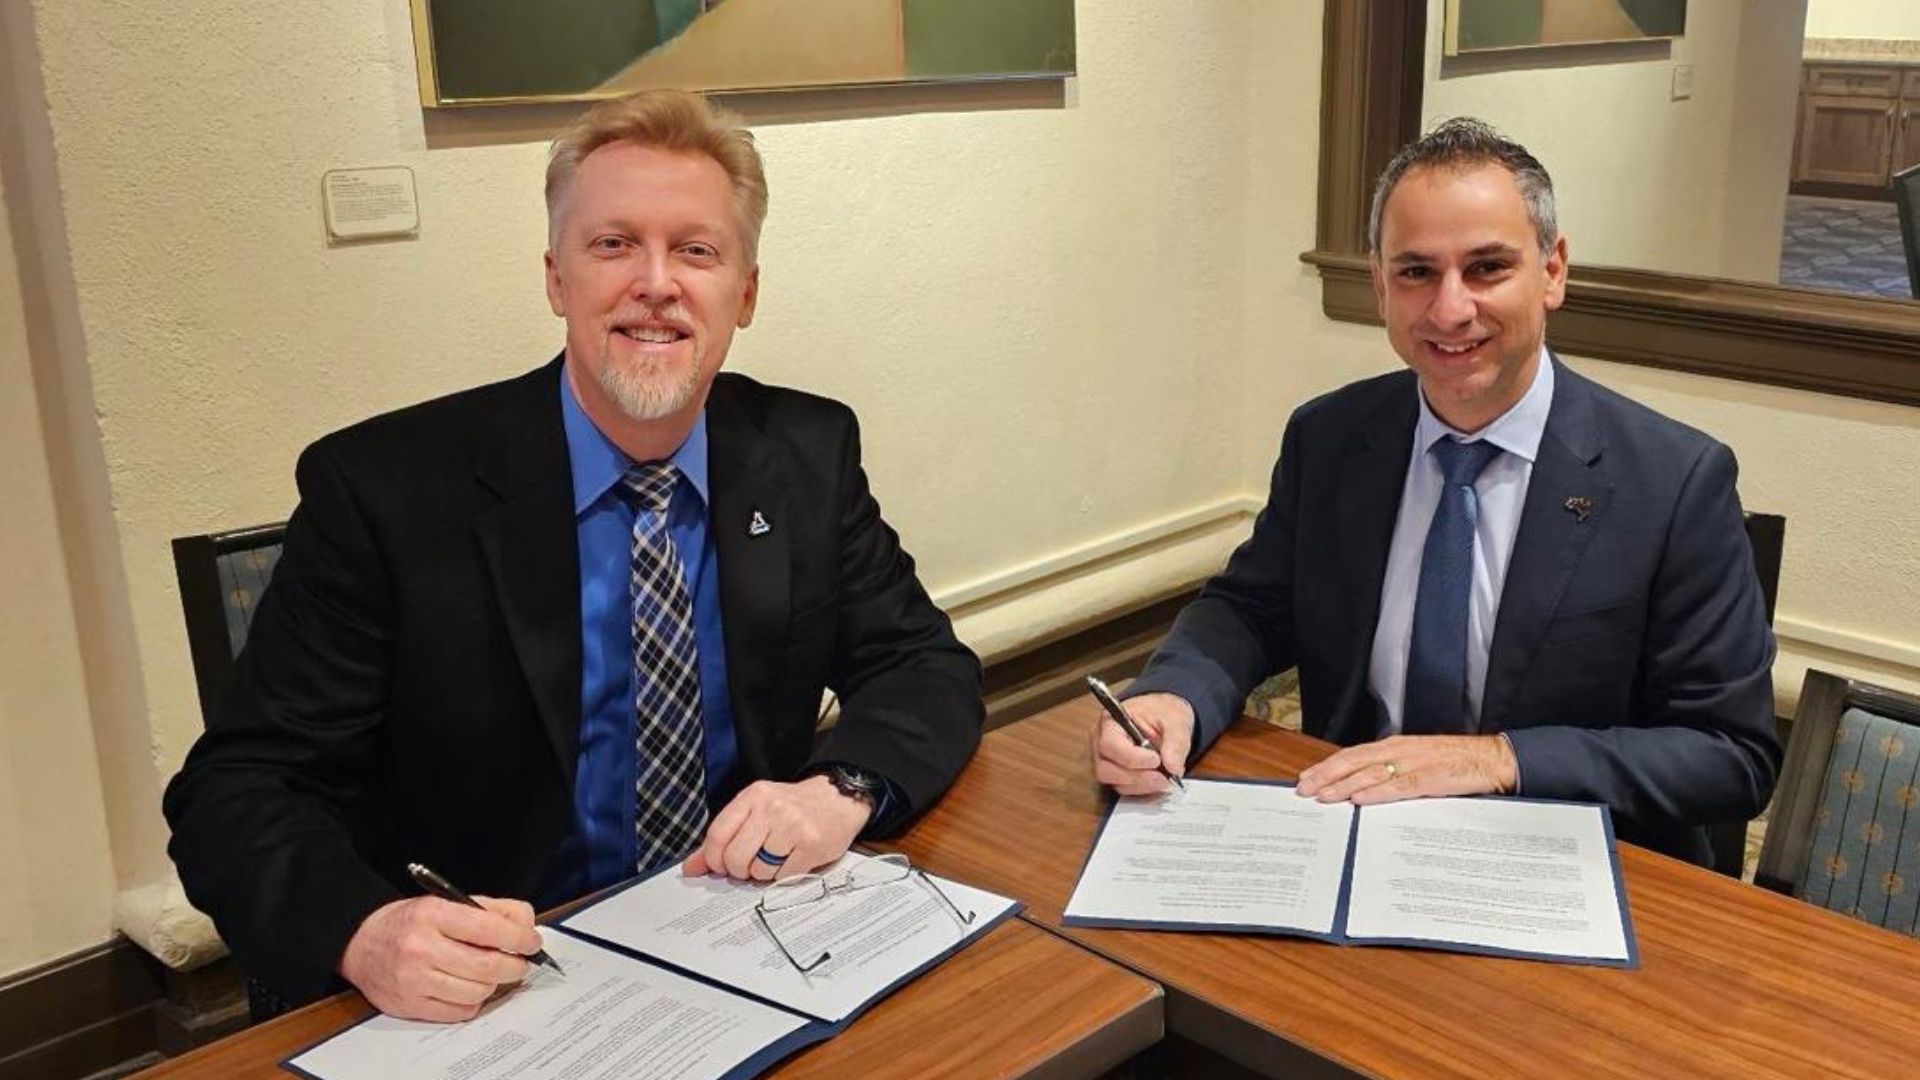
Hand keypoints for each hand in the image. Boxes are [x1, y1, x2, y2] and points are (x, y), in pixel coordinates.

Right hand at [338, 895, 540, 1021]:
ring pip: (477, 992)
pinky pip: (460, 1012)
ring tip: (491, 974)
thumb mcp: (448, 902)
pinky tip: (468, 987)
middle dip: (515, 966)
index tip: (532, 942)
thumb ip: (492, 910)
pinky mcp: (410, 1005)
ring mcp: (414, 980)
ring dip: (494, 984)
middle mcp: (421, 947)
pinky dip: (473, 1002)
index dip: (520, 938)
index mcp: (434, 914)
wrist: (360, 943)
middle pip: (487, 966)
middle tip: (521, 962)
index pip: (489, 929)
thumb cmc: (412, 922)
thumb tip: (527, 927)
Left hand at [682, 776, 870, 881]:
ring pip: (759, 870)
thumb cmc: (793, 808)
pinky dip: (784, 876)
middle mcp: (771, 808)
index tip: (719, 866)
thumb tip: (691, 867)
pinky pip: (783, 876)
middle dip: (739, 870)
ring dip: (764, 873)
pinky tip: (792, 860)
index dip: (713, 859)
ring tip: (776, 858)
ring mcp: (792, 825)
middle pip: (735, 857)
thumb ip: (723, 837)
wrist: (838, 798)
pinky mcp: (811, 844)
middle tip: (751, 865)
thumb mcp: (755, 811)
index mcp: (752, 796)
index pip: (717, 834)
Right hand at [1090, 692, 1194, 795]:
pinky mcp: (1115, 774)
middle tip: (1163, 778)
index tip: (1156, 760)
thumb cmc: (1161, 711)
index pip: (1110, 744)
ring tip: (1164, 779)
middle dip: (1136, 777)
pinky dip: (1142, 789)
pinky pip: (1123, 788)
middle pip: (1105, 769)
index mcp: (1110, 720)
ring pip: (1114, 782)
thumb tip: (1174, 767)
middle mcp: (1101, 742)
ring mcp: (1106, 760)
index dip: (1132, 757)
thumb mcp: (1175, 719)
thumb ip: (1176, 741)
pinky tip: (1157, 782)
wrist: (1163, 715)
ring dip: (1140, 785)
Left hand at [1294, 734, 1517, 804]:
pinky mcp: (1431, 778)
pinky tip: (1359, 800)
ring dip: (1344, 785)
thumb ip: (1392, 772)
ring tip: (1322, 796)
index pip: (1353, 755)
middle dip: (1327, 775)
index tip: (1307, 778)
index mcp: (1396, 746)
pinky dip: (1377, 793)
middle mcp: (1400, 750)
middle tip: (1303, 789)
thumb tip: (1363, 789)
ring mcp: (1415, 763)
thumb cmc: (1455, 763)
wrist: (1492, 758)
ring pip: (1371, 773)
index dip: (1328, 766)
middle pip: (1354, 762)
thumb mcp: (1418, 762)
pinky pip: (1399, 786)